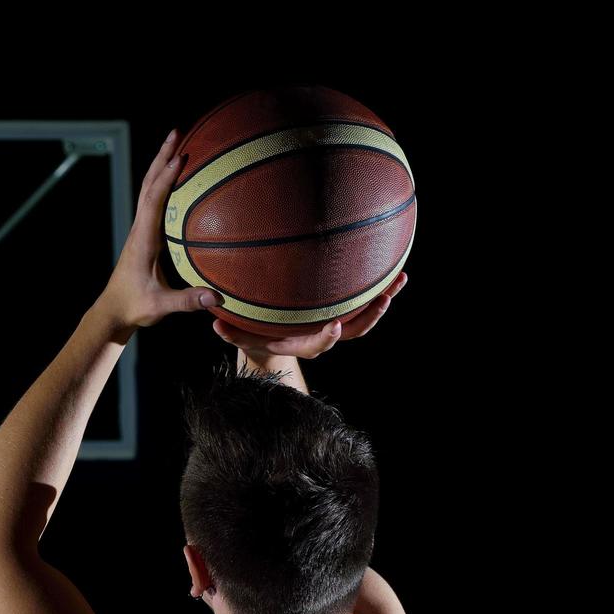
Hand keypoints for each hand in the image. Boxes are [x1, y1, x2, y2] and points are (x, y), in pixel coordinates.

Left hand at [96, 128, 221, 329]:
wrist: (113, 310)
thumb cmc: (134, 306)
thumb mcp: (161, 306)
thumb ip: (187, 301)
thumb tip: (215, 297)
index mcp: (143, 239)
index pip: (153, 201)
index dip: (167, 178)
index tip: (181, 157)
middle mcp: (139, 228)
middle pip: (148, 184)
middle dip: (162, 157)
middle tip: (177, 132)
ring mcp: (140, 229)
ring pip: (148, 189)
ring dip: (160, 164)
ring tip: (177, 143)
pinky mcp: (143, 234)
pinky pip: (153, 200)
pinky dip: (163, 182)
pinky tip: (177, 176)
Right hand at [213, 272, 407, 360]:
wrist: (270, 345)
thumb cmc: (253, 336)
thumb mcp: (240, 335)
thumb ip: (230, 332)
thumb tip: (214, 323)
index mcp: (302, 344)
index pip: (318, 345)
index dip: (328, 337)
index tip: (335, 325)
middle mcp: (323, 336)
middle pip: (354, 331)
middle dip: (370, 316)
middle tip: (383, 298)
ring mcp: (335, 323)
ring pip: (365, 317)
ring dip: (383, 300)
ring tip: (399, 279)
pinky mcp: (341, 312)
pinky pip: (363, 302)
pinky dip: (379, 289)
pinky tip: (391, 269)